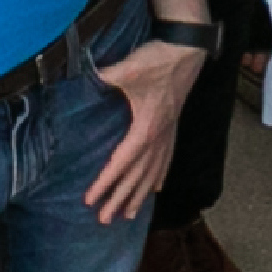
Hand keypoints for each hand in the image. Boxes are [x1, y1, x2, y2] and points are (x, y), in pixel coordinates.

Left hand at [87, 39, 208, 224]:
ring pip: (153, 173)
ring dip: (139, 195)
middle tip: (104, 220)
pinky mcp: (172, 127)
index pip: (121, 163)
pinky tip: (156, 189)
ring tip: (128, 215)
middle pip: (137, 176)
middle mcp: (157, 138)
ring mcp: (167, 135)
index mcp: (144, 129)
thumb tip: (84, 77)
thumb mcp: (128, 68)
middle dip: (120, 199)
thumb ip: (105, 76)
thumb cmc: (157, 60)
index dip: (105, 183)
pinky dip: (159, 177)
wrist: (187, 51)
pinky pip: (166, 160)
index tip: (90, 200)